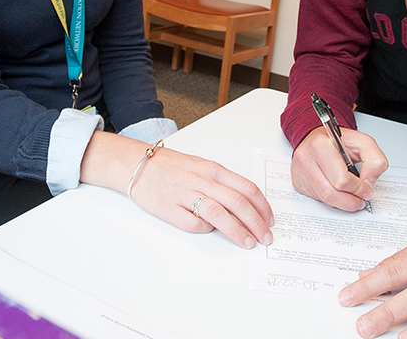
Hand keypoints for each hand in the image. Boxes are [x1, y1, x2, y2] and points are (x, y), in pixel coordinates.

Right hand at [81, 131, 274, 248]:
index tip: (270, 220)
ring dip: (237, 231)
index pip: (246, 188)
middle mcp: (202, 180)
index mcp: (212, 169)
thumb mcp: (201, 166)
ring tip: (248, 242)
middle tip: (265, 237)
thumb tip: (245, 205)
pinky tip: (210, 232)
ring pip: (219, 214)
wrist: (136, 165)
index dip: (262, 206)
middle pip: (238, 202)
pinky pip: (193, 223)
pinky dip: (205, 229)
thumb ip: (222, 183)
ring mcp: (185, 194)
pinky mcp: (169, 209)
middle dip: (256, 223)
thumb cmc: (170, 167)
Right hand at [291, 127, 388, 210]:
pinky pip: (317, 199)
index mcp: (321, 145)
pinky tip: (339, 192)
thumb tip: (369, 182)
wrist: (319, 138)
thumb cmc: (339, 141)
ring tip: (353, 199)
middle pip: (331, 193)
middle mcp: (306, 158)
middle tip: (361, 199)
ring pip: (324, 199)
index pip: (341, 179)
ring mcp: (299, 171)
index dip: (358, 189)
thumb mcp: (363, 143)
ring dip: (342, 203)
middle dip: (351, 201)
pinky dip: (332, 200)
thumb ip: (375, 160)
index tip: (367, 190)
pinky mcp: (297, 181)